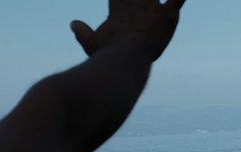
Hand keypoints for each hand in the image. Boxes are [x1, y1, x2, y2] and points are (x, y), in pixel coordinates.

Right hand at [71, 0, 185, 61]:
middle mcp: (136, 3)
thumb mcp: (90, 43)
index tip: (118, 0)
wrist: (126, 58)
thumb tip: (73, 23)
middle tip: (139, 1)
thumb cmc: (108, 54)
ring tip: (153, 1)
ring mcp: (152, 7)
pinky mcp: (167, 16)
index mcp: (119, 8)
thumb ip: (82, 32)